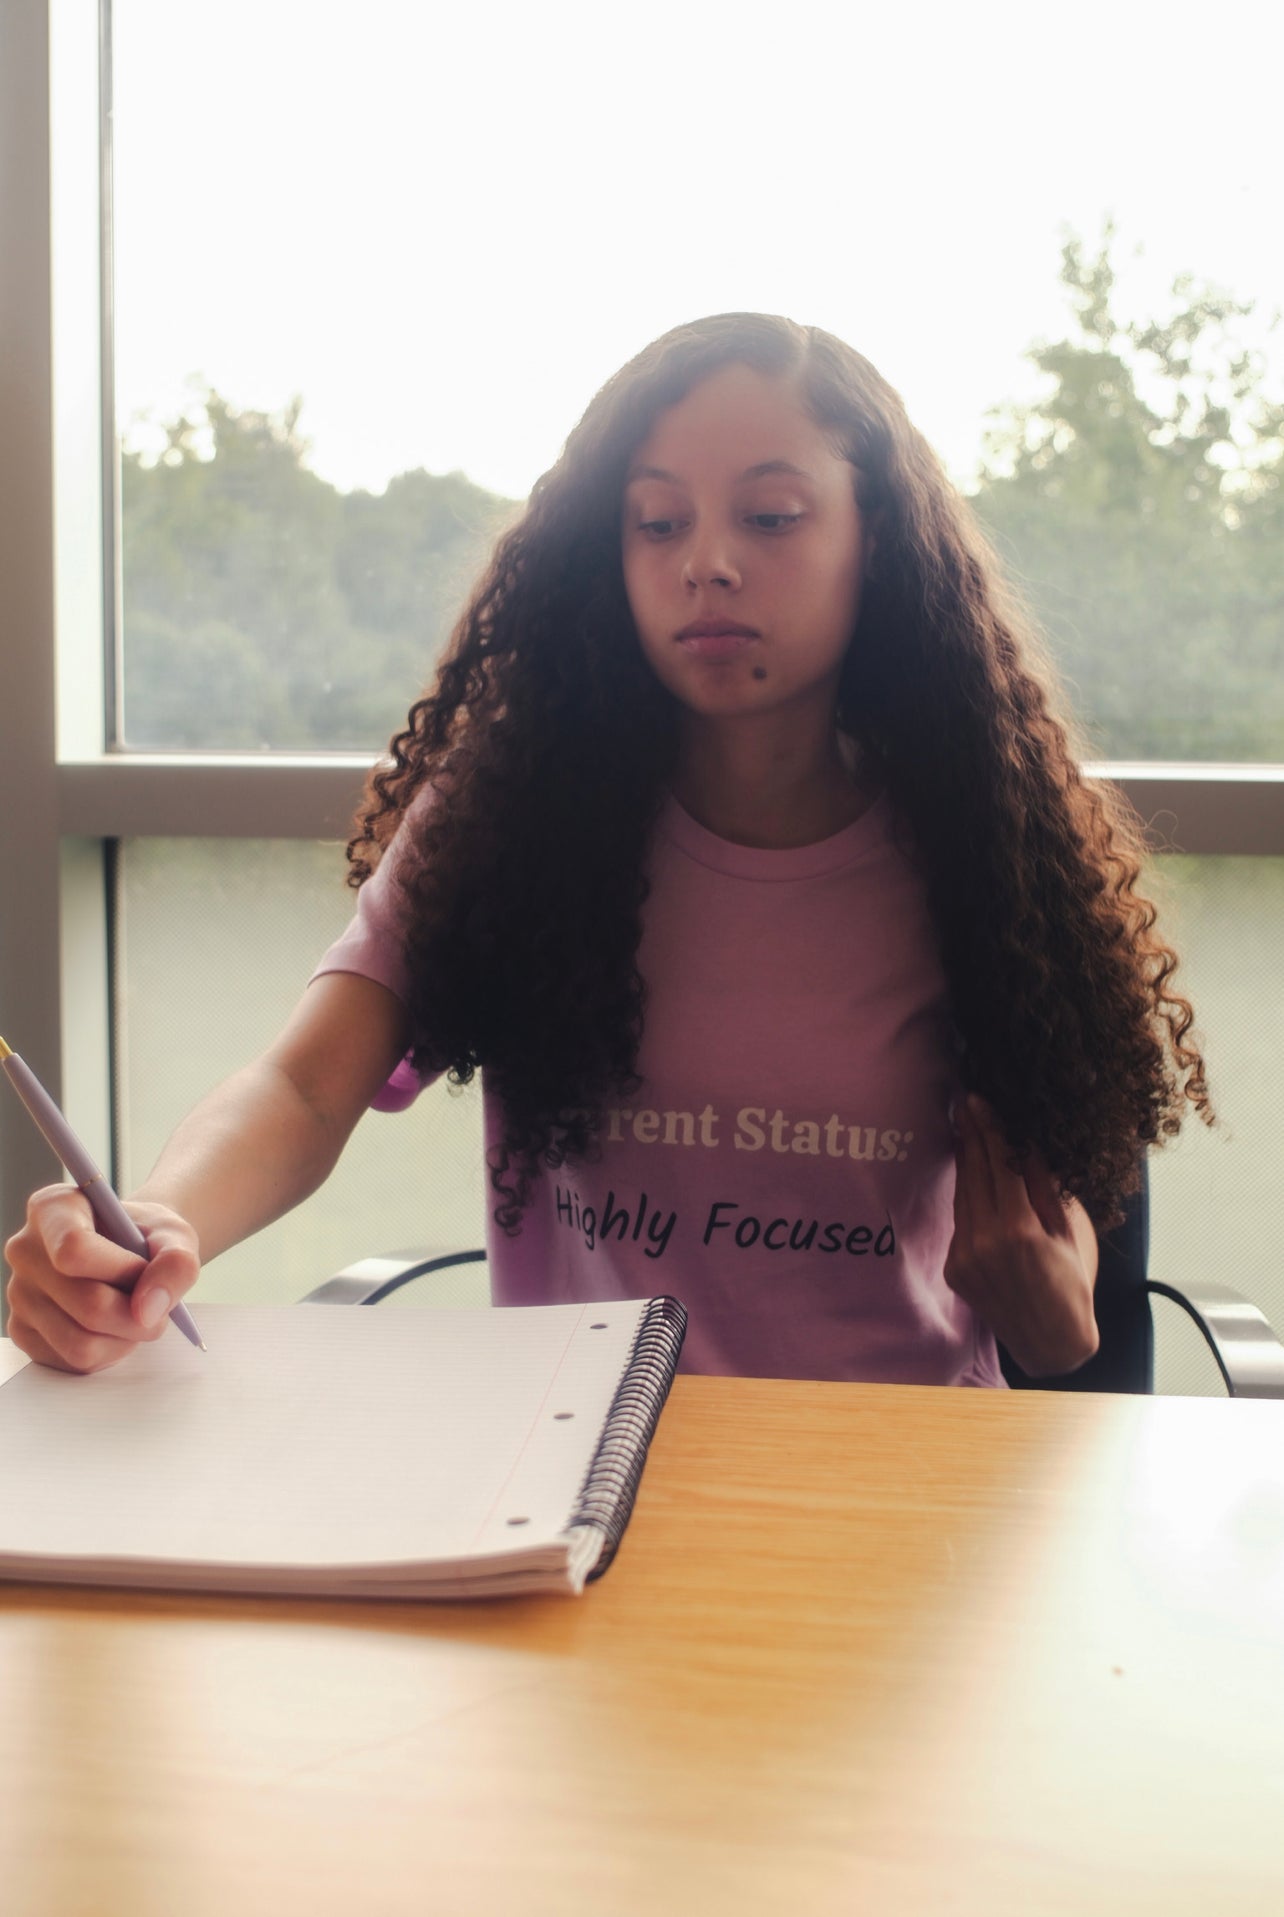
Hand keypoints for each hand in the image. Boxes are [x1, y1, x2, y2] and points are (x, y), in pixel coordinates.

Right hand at [4, 1185, 200, 1373]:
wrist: (130, 1252)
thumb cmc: (146, 1238)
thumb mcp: (174, 1235)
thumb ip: (176, 1262)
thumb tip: (149, 1311)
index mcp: (52, 1209)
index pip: (74, 1249)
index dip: (123, 1270)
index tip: (146, 1268)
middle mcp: (25, 1249)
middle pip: (87, 1304)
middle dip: (138, 1315)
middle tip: (158, 1306)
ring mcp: (18, 1294)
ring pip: (81, 1343)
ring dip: (126, 1338)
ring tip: (136, 1314)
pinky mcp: (23, 1332)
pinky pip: (74, 1362)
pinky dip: (108, 1352)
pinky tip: (114, 1327)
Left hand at [944, 1096, 1098, 1377]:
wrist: (1051, 1342)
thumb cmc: (1072, 1284)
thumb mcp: (1069, 1232)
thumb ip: (1044, 1188)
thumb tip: (1028, 1144)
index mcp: (1020, 1231)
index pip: (1000, 1166)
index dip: (990, 1130)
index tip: (980, 1101)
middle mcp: (986, 1243)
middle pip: (975, 1175)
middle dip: (970, 1135)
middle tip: (964, 1102)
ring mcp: (966, 1257)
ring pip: (962, 1196)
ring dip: (963, 1160)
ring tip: (965, 1128)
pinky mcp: (955, 1269)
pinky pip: (960, 1222)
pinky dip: (966, 1196)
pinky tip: (969, 1172)